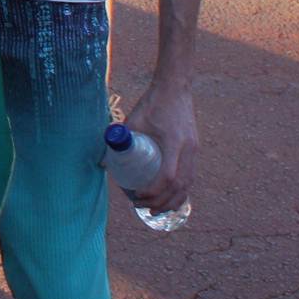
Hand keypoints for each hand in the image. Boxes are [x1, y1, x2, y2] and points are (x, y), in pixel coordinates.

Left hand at [121, 83, 197, 213]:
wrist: (176, 87)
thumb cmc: (152, 102)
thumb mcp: (134, 119)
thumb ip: (120, 139)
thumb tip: (104, 161)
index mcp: (173, 143)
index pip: (166, 177)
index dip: (153, 192)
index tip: (137, 196)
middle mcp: (188, 150)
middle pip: (180, 186)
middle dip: (162, 203)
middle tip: (144, 210)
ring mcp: (194, 150)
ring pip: (188, 184)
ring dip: (174, 201)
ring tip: (158, 211)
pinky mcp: (194, 149)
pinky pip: (191, 176)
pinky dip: (182, 190)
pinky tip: (171, 197)